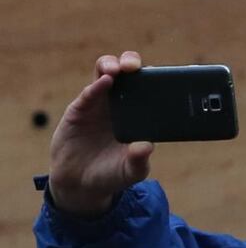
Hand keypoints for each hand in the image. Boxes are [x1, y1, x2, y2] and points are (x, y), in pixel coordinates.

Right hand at [48, 51, 154, 216]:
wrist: (81, 184)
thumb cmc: (113, 174)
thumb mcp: (131, 171)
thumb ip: (140, 160)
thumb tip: (147, 147)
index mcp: (138, 114)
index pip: (148, 87)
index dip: (154, 77)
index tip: (163, 75)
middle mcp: (120, 104)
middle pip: (126, 73)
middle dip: (131, 62)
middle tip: (134, 67)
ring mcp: (99, 104)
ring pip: (104, 74)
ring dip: (111, 65)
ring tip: (117, 70)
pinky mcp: (80, 110)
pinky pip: (88, 93)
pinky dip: (96, 86)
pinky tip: (104, 82)